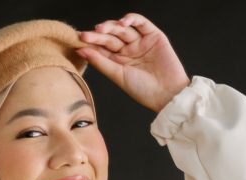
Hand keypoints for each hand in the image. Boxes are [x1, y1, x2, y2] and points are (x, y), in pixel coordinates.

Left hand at [77, 13, 191, 113]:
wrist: (167, 94)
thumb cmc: (143, 90)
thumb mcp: (118, 76)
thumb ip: (100, 62)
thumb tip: (81, 50)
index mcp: (119, 61)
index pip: (102, 48)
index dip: (91, 44)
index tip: (78, 42)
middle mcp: (129, 50)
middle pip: (110, 37)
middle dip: (98, 35)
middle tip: (85, 35)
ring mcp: (141, 42)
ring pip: (123, 29)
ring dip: (111, 27)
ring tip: (100, 29)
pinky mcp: (153, 35)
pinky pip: (141, 22)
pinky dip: (131, 20)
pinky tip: (122, 24)